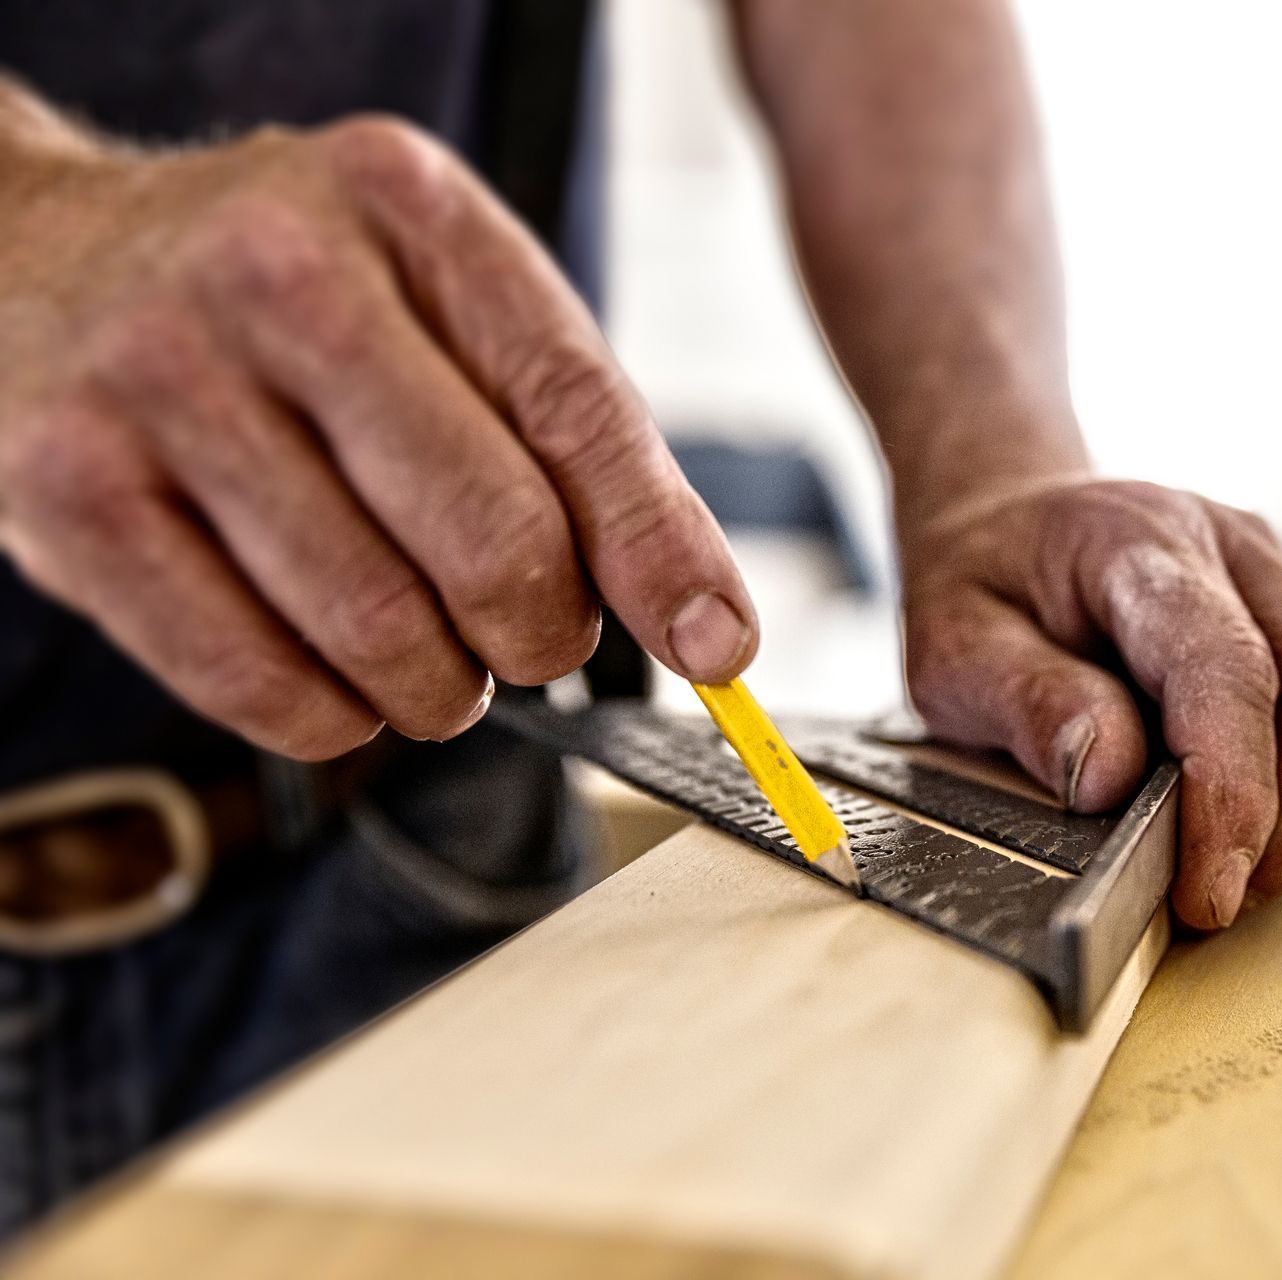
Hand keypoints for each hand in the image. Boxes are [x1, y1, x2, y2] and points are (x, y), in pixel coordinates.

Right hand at [0, 86, 755, 758]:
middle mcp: (275, 274)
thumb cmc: (293, 303)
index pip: (577, 409)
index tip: (718, 646)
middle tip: (531, 638)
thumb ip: (580, 446)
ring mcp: (158, 380)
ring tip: (434, 656)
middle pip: (491, 539)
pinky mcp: (67, 492)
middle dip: (542, 633)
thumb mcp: (448, 308)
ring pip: (379, 629)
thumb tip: (710, 630)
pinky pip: (255, 680)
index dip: (660, 551)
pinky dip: (333, 715)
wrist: (43, 260)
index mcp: (406, 208)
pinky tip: (341, 678)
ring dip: (441, 688)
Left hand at [899, 476, 1281, 928]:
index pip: (1228, 669)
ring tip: (1238, 867)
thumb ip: (1027, 705)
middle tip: (1218, 899)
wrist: (1017, 518)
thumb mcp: (953, 648)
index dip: (1234, 793)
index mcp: (1143, 543)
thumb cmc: (986, 587)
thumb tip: (1111, 782)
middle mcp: (1241, 549)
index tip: (1208, 892)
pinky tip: (1266, 824)